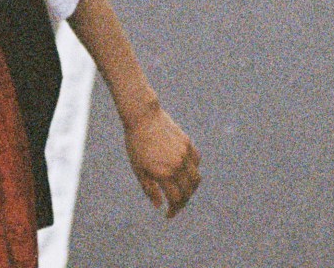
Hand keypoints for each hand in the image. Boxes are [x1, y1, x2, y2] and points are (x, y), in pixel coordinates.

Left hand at [124, 104, 200, 218]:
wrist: (143, 118)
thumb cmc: (136, 145)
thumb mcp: (139, 170)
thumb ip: (150, 189)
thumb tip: (159, 205)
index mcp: (164, 174)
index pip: (176, 199)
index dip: (173, 210)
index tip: (168, 215)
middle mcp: (178, 165)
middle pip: (188, 191)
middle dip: (183, 202)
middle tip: (175, 206)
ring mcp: (185, 154)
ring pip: (196, 178)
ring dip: (192, 189)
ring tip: (184, 192)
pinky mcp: (188, 143)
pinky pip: (196, 161)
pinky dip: (194, 170)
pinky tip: (185, 173)